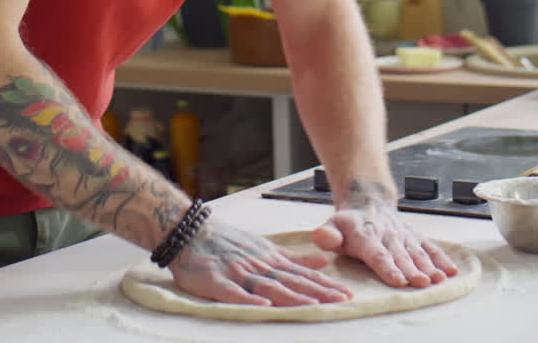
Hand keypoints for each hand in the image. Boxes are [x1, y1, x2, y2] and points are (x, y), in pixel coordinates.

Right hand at [168, 218, 353, 306]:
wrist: (190, 231)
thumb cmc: (227, 241)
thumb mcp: (265, 246)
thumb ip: (294, 258)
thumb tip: (323, 262)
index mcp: (270, 260)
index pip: (303, 275)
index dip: (325, 285)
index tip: (347, 293)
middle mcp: (259, 266)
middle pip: (292, 281)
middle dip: (318, 292)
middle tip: (341, 300)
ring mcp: (238, 273)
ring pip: (269, 288)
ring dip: (292, 296)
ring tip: (313, 305)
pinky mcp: (216, 281)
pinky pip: (234, 293)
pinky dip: (249, 300)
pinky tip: (264, 307)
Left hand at [312, 182, 458, 287]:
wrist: (367, 202)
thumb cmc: (348, 224)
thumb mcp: (332, 225)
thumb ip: (327, 234)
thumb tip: (321, 237)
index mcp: (365, 236)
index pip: (377, 253)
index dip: (387, 267)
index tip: (398, 280)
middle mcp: (388, 235)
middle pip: (401, 256)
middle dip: (412, 270)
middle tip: (422, 283)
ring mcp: (403, 236)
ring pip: (417, 252)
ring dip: (429, 266)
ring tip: (438, 278)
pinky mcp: (415, 236)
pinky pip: (430, 247)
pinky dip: (441, 258)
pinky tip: (451, 270)